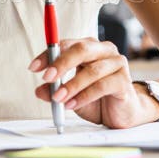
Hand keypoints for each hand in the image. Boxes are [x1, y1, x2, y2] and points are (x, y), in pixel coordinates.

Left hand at [28, 38, 158, 128]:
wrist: (122, 113)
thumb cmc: (98, 98)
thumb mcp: (71, 95)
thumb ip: (55, 90)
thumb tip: (40, 90)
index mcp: (90, 47)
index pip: (67, 44)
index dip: (49, 54)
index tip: (34, 67)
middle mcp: (104, 51)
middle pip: (82, 49)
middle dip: (61, 63)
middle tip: (47, 78)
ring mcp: (117, 64)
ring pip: (91, 70)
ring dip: (72, 85)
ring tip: (58, 98)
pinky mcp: (124, 82)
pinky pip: (102, 86)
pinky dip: (84, 96)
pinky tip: (72, 105)